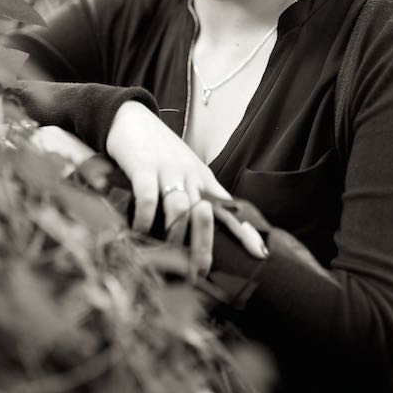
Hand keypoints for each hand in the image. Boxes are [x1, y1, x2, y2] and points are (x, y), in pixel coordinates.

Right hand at [106, 101, 268, 277]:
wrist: (132, 118)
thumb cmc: (159, 151)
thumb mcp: (185, 172)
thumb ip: (195, 197)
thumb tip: (203, 231)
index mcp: (204, 179)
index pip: (229, 207)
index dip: (245, 230)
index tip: (261, 254)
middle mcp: (190, 176)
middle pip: (205, 215)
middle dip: (205, 247)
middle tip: (199, 274)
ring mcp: (168, 171)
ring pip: (181, 208)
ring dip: (176, 236)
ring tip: (169, 259)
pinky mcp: (143, 168)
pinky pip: (149, 198)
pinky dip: (146, 219)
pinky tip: (140, 233)